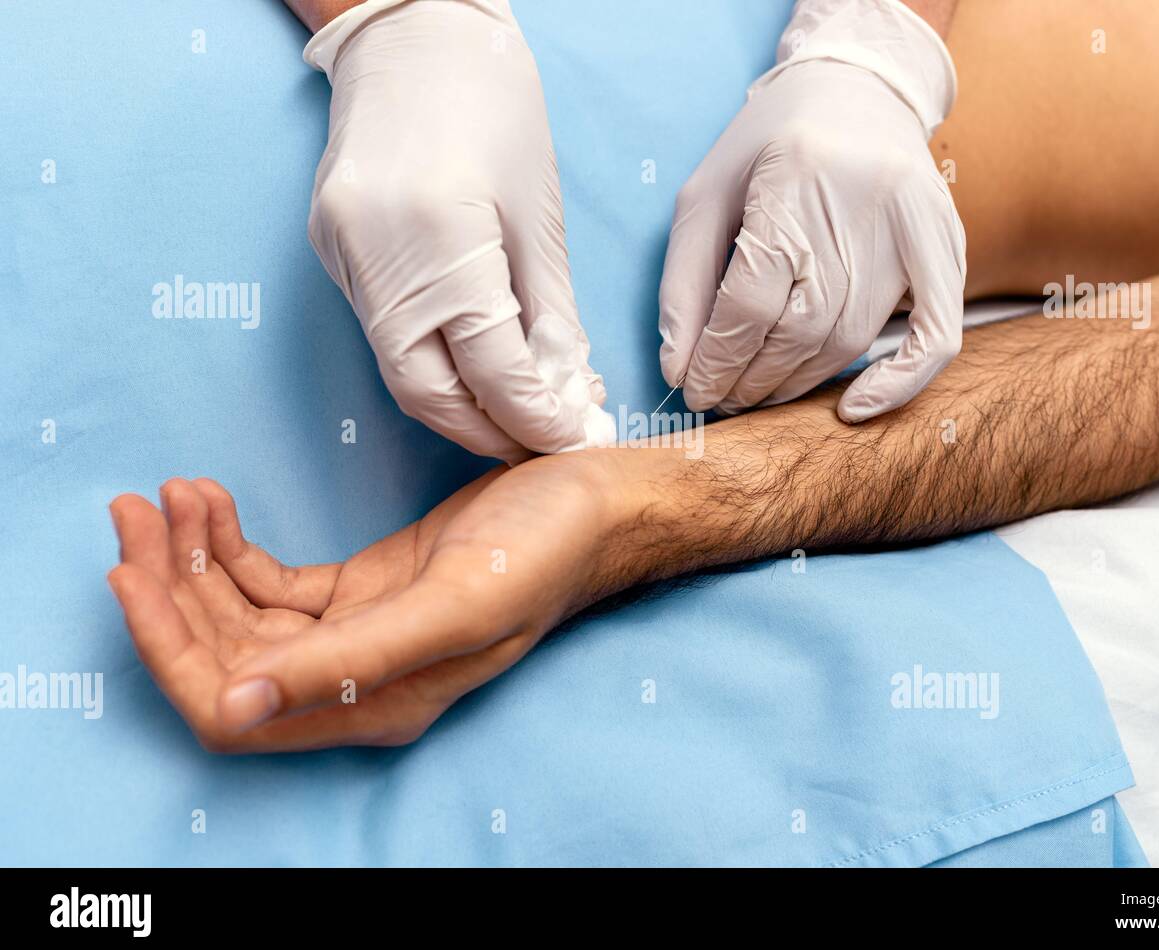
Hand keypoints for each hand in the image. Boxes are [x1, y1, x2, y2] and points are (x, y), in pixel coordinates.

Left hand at [107, 456, 632, 751]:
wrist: (591, 505)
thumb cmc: (540, 554)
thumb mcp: (450, 606)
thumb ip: (348, 664)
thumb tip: (238, 709)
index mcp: (373, 706)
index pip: (234, 707)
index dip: (170, 653)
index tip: (131, 574)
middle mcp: (353, 683)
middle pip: (223, 657)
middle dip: (168, 589)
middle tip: (136, 510)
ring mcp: (353, 635)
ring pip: (238, 616)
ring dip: (192, 559)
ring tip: (168, 494)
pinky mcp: (359, 592)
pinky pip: (268, 582)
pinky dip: (230, 543)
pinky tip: (212, 500)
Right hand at [305, 0, 605, 462]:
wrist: (414, 33)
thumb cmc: (494, 109)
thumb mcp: (538, 217)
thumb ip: (550, 314)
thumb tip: (564, 391)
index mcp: (441, 240)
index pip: (491, 370)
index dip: (535, 418)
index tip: (571, 439)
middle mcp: (377, 256)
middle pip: (427, 392)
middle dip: (486, 432)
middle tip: (537, 441)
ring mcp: (342, 253)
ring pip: (398, 368)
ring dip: (457, 402)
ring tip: (513, 409)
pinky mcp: (329, 248)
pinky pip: (381, 328)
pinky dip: (428, 358)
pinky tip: (469, 359)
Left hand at [659, 0, 965, 422]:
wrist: (857, 90)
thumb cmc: (767, 146)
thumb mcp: (705, 195)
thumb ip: (684, 281)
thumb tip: (678, 368)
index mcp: (794, 177)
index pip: (751, 299)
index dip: (717, 358)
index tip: (693, 387)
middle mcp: (862, 202)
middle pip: (800, 328)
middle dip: (751, 378)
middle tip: (721, 397)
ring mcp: (913, 225)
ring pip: (849, 338)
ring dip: (798, 383)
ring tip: (759, 393)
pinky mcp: (946, 244)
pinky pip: (936, 332)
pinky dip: (900, 381)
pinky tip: (854, 408)